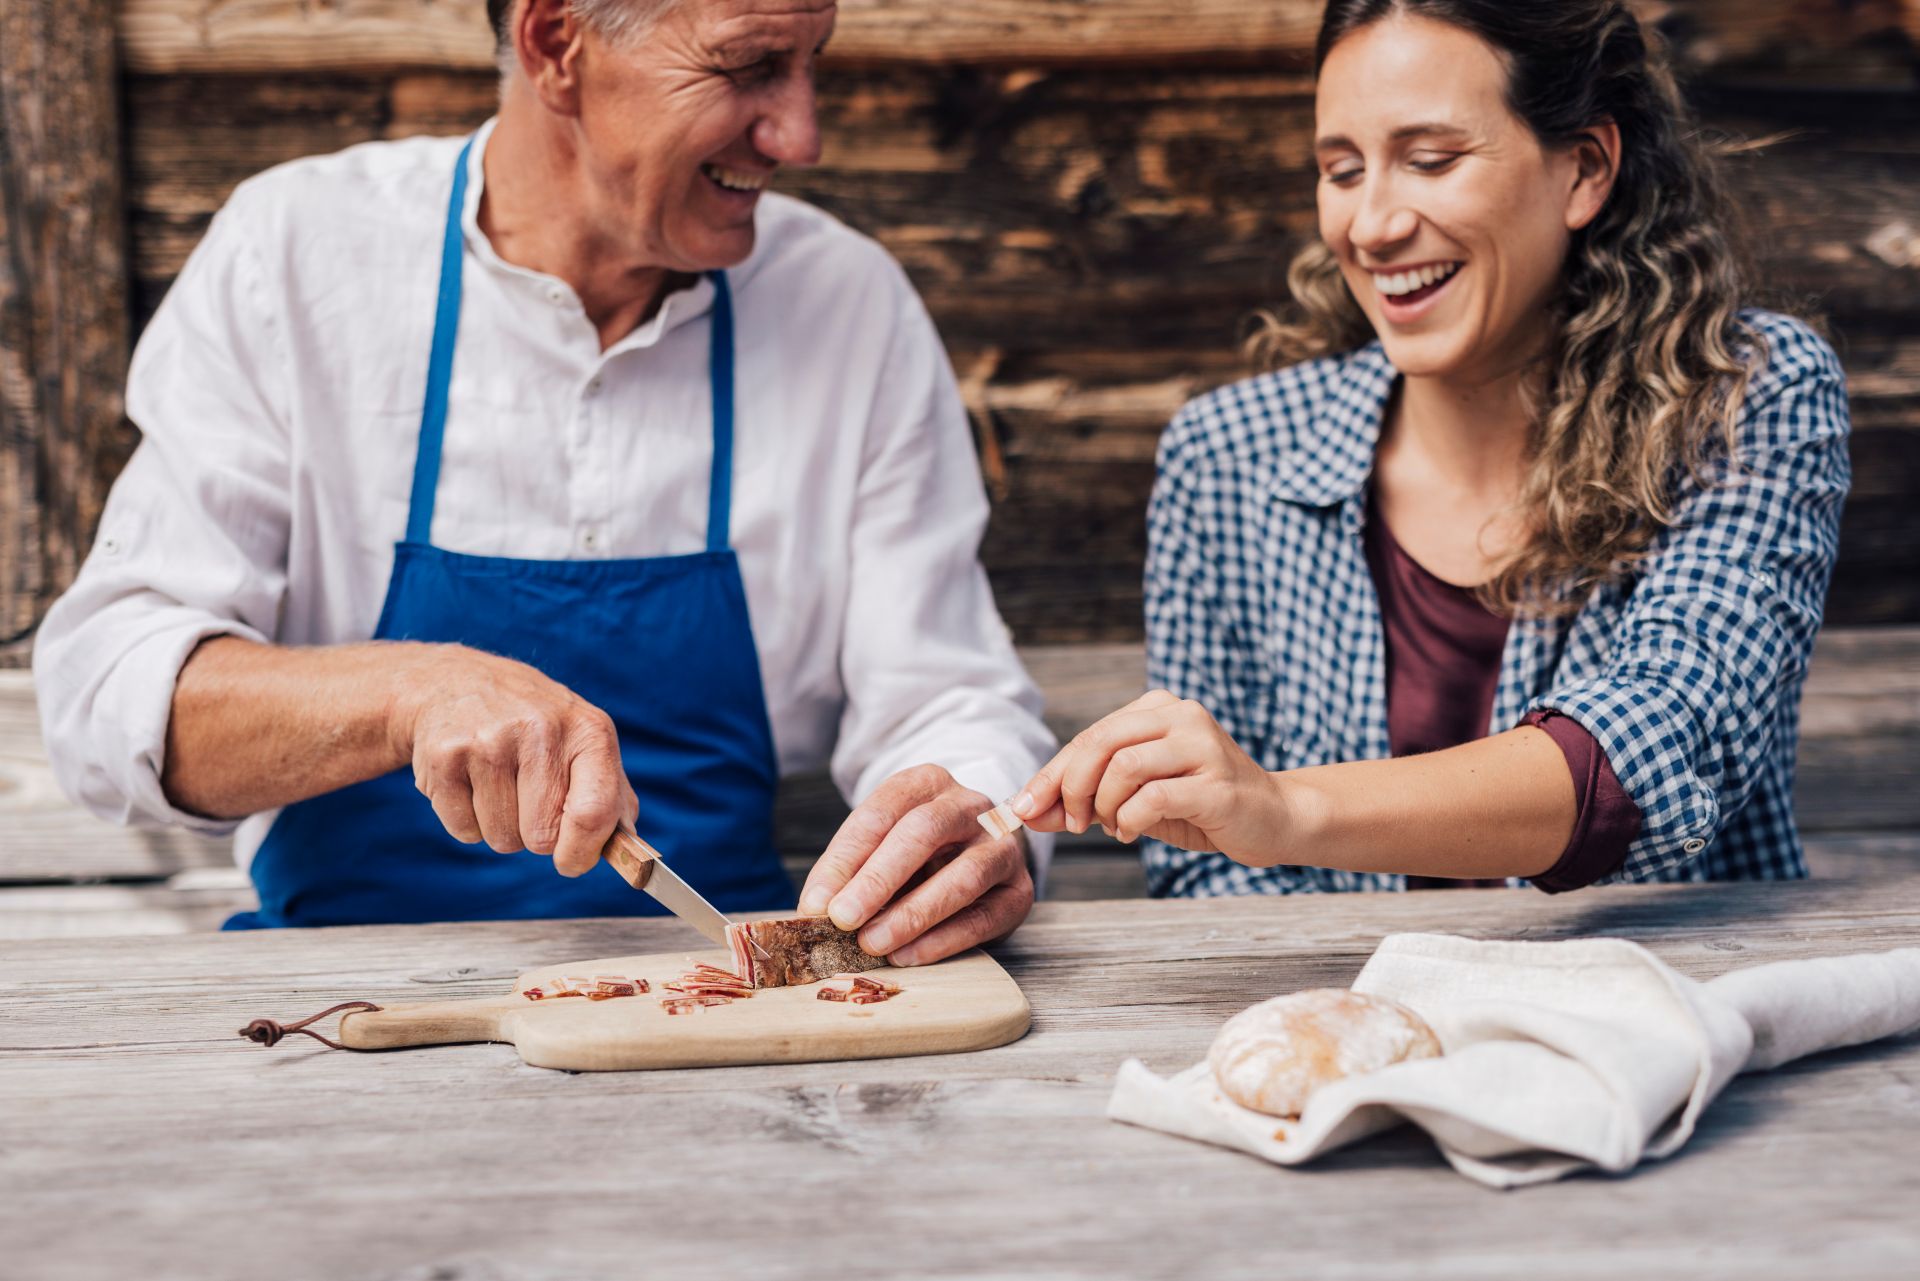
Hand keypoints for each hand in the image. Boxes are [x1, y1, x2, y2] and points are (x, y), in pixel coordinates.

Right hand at [389, 645, 636, 875]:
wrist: (456, 682)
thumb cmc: (534, 725)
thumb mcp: (584, 740)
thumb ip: (611, 795)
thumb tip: (629, 851)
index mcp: (588, 731)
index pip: (593, 813)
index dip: (582, 852)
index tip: (571, 861)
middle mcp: (540, 731)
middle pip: (542, 838)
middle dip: (536, 835)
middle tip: (528, 797)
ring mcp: (489, 742)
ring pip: (502, 839)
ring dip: (500, 827)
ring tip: (497, 782)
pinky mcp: (445, 756)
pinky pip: (463, 830)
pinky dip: (466, 820)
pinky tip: (469, 779)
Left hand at [797, 764, 1032, 967]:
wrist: (975, 851)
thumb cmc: (914, 852)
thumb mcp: (880, 844)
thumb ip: (850, 870)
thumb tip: (816, 910)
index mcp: (927, 781)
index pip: (881, 813)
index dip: (845, 859)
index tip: (816, 902)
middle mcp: (970, 806)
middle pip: (924, 832)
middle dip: (878, 879)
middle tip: (842, 918)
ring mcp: (1002, 847)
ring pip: (964, 875)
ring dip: (913, 914)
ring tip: (872, 943)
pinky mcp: (1018, 891)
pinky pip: (984, 917)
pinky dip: (942, 941)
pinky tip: (907, 955)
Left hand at [1011, 690, 1290, 862]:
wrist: (1274, 819)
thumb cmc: (1198, 805)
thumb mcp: (1133, 799)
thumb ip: (1083, 801)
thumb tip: (1024, 813)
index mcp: (1157, 708)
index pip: (1089, 736)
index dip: (1050, 774)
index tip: (1023, 808)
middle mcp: (1180, 715)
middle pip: (1100, 743)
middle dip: (1070, 787)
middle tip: (1070, 823)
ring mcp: (1202, 746)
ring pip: (1124, 767)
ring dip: (1105, 806)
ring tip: (1114, 827)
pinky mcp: (1217, 783)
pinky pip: (1153, 798)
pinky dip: (1130, 820)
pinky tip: (1132, 832)